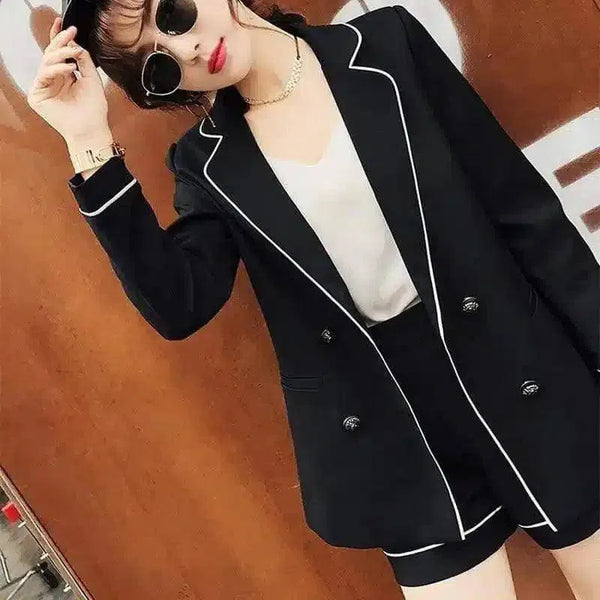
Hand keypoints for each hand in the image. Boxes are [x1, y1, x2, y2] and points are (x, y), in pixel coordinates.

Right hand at [27, 17, 109, 140]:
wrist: (92, 129)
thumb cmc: (94, 110)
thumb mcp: (92, 79)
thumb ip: (84, 61)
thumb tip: (76, 44)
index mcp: (65, 76)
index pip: (59, 54)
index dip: (59, 38)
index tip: (64, 24)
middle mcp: (54, 80)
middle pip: (51, 54)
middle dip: (60, 41)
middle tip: (70, 32)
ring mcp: (44, 87)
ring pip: (46, 62)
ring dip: (61, 54)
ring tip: (74, 53)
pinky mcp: (37, 95)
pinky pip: (43, 75)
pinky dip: (56, 69)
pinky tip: (69, 68)